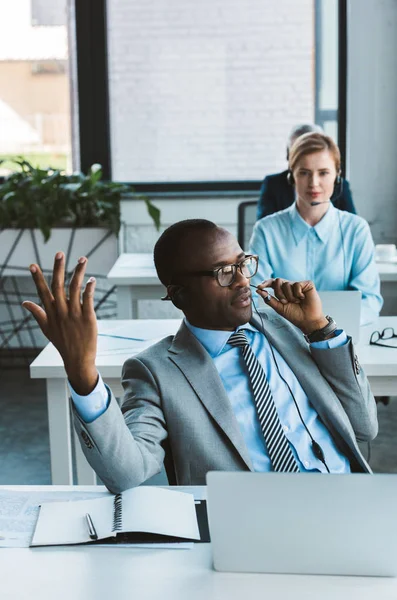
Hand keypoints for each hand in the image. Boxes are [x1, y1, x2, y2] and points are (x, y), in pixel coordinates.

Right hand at [22, 252, 97, 394]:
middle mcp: (61, 311)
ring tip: (83, 259)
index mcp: (50, 312)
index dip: (37, 278)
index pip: (42, 291)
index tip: (32, 264)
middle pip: (58, 285)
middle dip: (58, 268)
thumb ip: (37, 313)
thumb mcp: (46, 328)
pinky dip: (90, 288)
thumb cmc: (62, 342)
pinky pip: (88, 299)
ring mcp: (74, 314)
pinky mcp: (87, 318)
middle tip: (59, 253)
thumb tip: (25, 302)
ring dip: (79, 272)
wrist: (77, 359)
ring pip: (75, 288)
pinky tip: (92, 279)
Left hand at [256, 278, 327, 334]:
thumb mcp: (279, 308)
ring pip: (287, 284)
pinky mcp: (307, 284)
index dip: (266, 283)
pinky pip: (297, 284)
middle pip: (278, 281)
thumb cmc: (294, 315)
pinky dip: (297, 294)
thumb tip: (259, 291)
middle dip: (279, 293)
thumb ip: (269, 299)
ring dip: (289, 296)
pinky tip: (302, 298)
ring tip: (296, 302)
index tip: (259, 287)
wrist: (307, 320)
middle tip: (285, 302)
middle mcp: (290, 286)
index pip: (272, 283)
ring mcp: (298, 285)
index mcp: (283, 291)